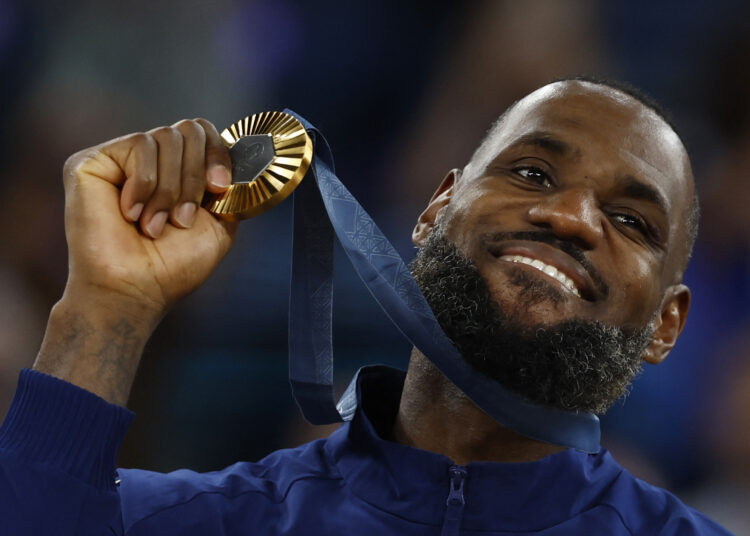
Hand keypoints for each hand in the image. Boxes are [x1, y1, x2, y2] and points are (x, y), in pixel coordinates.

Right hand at [62, 118, 237, 320]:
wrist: (136, 289)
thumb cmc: (172, 268)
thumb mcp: (219, 226)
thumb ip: (229, 190)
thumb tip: (241, 162)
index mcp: (177, 173)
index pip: (203, 133)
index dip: (217, 154)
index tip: (220, 188)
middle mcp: (149, 161)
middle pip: (188, 130)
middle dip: (194, 177)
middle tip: (183, 218)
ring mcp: (120, 160)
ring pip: (165, 138)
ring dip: (170, 189)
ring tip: (155, 225)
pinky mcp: (92, 161)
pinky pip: (138, 145)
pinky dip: (145, 184)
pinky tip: (131, 214)